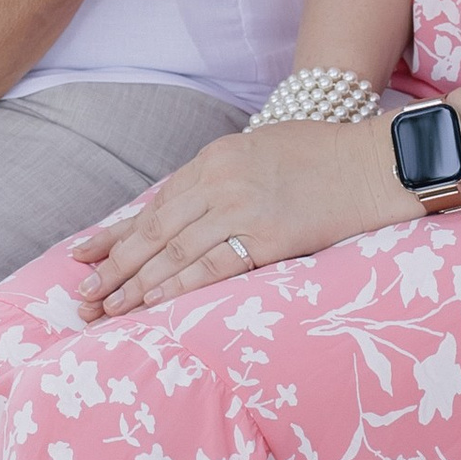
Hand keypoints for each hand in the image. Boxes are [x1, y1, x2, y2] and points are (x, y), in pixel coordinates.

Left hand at [73, 120, 410, 318]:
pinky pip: (213, 267)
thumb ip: (224, 176)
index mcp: (217, 158)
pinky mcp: (269, 238)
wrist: (377, 162)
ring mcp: (244, 209)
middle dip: (115, 264)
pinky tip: (153, 306)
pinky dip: (177, 288)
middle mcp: (221, 181)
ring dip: (137, 285)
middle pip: (155, 230)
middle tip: (84, 294)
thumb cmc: (326, 157)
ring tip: (107, 309)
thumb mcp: (263, 150)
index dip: (117, 233)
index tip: (85, 254)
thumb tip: (191, 208)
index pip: (156, 204)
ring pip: (175, 252)